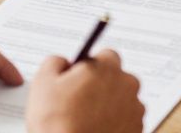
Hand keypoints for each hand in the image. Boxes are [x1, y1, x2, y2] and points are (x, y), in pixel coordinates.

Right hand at [26, 50, 144, 132]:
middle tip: (81, 101)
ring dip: (109, 104)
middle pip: (116, 77)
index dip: (91, 67)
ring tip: (87, 119)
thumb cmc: (58, 122)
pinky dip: (115, 122)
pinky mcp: (137, 128)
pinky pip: (126, 119)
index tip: (80, 79)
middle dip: (102, 85)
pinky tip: (97, 129)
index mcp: (107, 68)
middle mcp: (127, 84)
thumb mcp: (43, 82)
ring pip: (122, 99)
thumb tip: (63, 62)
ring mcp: (135, 108)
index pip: (105, 56)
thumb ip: (56, 62)